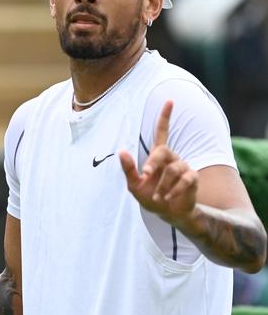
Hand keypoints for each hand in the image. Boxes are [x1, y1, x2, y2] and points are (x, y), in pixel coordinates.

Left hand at [119, 101, 198, 228]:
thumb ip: (128, 169)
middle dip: (153, 162)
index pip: (162, 132)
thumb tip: (121, 151)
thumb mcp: (134, 186)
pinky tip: (167, 198)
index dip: (165, 117)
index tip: (170, 100)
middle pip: (164, 150)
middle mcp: (172, 158)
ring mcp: (183, 167)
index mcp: (157, 156)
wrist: (168, 213)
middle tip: (145, 174)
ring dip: (162, 185)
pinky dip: (174, 190)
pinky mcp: (193, 179)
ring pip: (173, 169)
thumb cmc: (150, 197)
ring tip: (158, 197)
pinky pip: (185, 180)